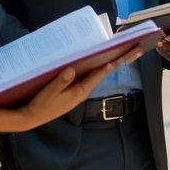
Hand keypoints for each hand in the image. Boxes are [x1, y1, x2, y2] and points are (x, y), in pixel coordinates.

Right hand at [20, 44, 139, 128]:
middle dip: (120, 62)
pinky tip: (102, 62)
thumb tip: (71, 69)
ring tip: (126, 53)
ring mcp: (79, 91)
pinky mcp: (74, 91)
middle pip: (104, 74)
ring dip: (112, 64)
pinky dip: (99, 69)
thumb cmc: (41, 105)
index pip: (97, 76)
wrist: (32, 117)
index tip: (119, 58)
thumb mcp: (49, 93)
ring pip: (98, 75)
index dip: (108, 67)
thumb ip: (60, 82)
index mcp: (79, 92)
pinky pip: (90, 77)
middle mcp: (83, 91)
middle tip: (137, 51)